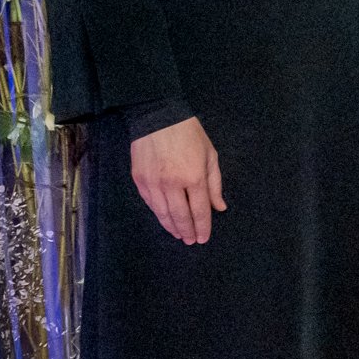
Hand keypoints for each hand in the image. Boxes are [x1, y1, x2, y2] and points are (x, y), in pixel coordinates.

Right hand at [131, 117, 224, 244]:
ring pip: (162, 213)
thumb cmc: (189, 134)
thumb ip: (214, 184)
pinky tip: (164, 219)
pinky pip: (150, 203)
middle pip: (180, 216)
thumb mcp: (210, 155)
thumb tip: (219, 207)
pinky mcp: (139, 180)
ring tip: (178, 234)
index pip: (199, 210)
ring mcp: (153, 183)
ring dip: (171, 226)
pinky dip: (158, 214)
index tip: (203, 238)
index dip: (202, 226)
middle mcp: (172, 184)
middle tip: (190, 241)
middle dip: (187, 231)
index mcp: (193, 177)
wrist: (157, 117)